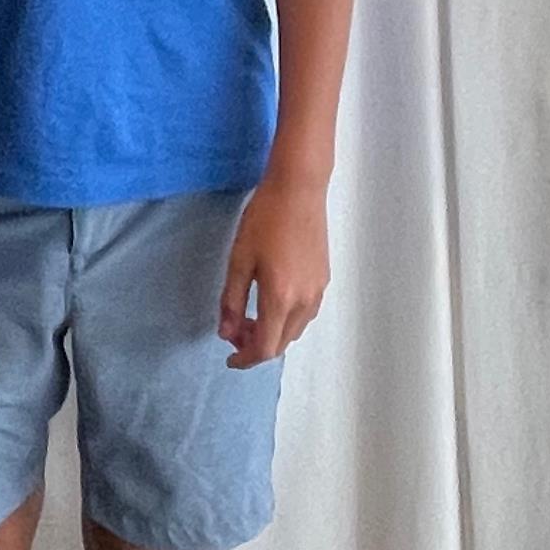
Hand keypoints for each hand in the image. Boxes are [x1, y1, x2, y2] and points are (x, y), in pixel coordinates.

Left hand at [219, 177, 329, 368]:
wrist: (299, 190)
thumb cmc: (265, 219)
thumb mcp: (239, 258)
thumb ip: (231, 299)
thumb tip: (226, 333)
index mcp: (280, 298)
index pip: (264, 347)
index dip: (245, 359)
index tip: (230, 359)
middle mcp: (304, 302)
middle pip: (281, 342)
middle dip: (256, 346)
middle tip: (234, 332)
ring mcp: (318, 292)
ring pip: (294, 330)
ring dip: (272, 332)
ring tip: (248, 316)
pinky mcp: (324, 280)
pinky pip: (305, 314)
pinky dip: (286, 319)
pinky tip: (270, 302)